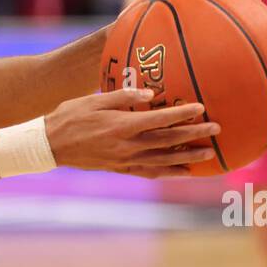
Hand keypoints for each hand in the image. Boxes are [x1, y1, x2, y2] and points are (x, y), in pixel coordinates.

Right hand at [45, 88, 220, 178]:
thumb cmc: (70, 116)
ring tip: (208, 153)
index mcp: (122, 126)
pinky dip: (169, 172)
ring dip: (188, 156)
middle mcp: (127, 146)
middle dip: (193, 135)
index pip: (159, 120)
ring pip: (163, 160)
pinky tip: (184, 171)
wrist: (50, 145)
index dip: (181, 114)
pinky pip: (150, 172)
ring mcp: (125, 160)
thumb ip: (122, 96)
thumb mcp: (94, 100)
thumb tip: (149, 93)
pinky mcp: (121, 169)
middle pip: (167, 141)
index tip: (201, 108)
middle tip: (216, 129)